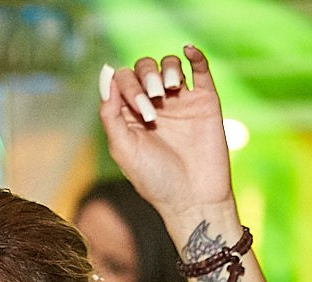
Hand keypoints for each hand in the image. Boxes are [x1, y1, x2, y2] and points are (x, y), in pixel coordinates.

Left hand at [99, 49, 234, 230]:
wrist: (194, 199)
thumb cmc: (155, 180)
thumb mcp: (123, 148)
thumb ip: (110, 113)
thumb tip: (106, 72)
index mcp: (131, 115)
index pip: (122, 80)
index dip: (128, 86)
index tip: (141, 111)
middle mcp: (154, 105)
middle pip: (144, 68)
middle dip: (145, 79)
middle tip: (154, 107)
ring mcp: (180, 102)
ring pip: (169, 64)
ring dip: (166, 70)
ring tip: (170, 92)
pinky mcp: (205, 101)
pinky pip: (200, 68)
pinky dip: (194, 55)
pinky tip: (188, 51)